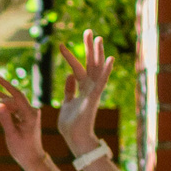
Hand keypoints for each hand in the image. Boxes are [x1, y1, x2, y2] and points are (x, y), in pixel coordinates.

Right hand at [0, 76, 46, 170]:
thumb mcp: (11, 135)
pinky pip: (13, 108)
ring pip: (10, 105)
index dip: (7, 86)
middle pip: (10, 102)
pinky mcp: (25, 116)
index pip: (17, 96)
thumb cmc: (23, 150)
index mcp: (30, 114)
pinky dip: (3, 105)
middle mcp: (31, 111)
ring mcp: (28, 113)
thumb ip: (5, 119)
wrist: (33, 159)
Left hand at [59, 31, 112, 157]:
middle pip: (90, 63)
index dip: (68, 56)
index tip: (59, 45)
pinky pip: (101, 82)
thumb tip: (68, 75)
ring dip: (98, 54)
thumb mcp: (67, 102)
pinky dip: (106, 71)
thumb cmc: (71, 124)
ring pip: (97, 69)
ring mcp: (93, 92)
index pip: (76, 68)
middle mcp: (89, 87)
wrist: (74, 139)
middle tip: (88, 31)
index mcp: (82, 88)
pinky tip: (111, 59)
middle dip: (88, 48)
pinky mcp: (94, 98)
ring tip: (98, 38)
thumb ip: (69, 89)